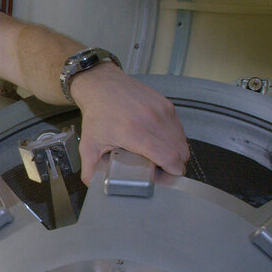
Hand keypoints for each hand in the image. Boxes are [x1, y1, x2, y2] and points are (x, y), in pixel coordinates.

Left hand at [70, 63, 188, 182]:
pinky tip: (161, 141)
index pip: (169, 157)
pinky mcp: (166, 104)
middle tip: (162, 169)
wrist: (102, 84)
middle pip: (180, 152)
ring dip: (176, 152)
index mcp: (135, 133)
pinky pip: (179, 128)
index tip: (166, 177)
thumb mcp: (88, 145)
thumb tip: (93, 186)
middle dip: (175, 165)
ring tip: (162, 156)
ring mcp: (162, 111)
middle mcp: (152, 120)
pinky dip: (174, 138)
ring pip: (182, 140)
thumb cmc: (97, 113)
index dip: (172, 172)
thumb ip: (89, 170)